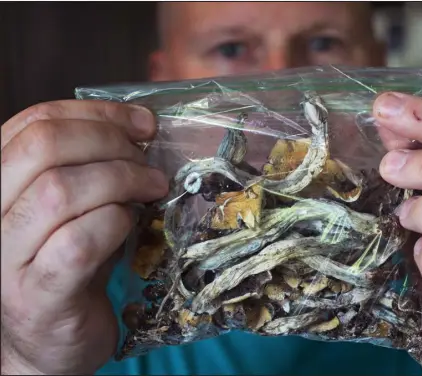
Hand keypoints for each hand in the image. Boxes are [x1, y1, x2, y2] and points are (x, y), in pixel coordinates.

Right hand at [1, 101, 168, 373]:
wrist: (47, 342)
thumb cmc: (66, 266)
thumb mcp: (72, 208)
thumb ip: (88, 168)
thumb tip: (139, 130)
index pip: (34, 123)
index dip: (95, 114)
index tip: (142, 122)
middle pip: (43, 147)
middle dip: (110, 141)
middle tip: (148, 160)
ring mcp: (6, 257)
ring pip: (61, 190)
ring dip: (122, 180)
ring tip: (152, 187)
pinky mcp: (37, 295)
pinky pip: (80, 241)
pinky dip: (116, 222)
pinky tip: (132, 224)